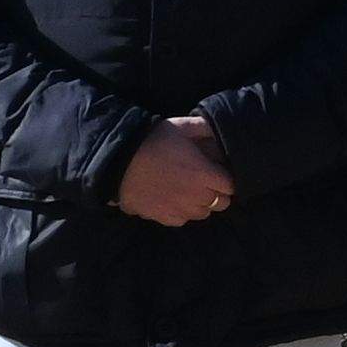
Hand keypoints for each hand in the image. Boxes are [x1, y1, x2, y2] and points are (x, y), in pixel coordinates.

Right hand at [116, 119, 237, 226]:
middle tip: (204, 181)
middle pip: (221, 203)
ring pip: (202, 214)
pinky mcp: (161, 218)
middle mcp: (196, 196)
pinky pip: (181, 220)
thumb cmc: (150, 141)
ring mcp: (179, 210)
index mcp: (205, 174)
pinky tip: (172, 199)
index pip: (231, 186)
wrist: (116, 161)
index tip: (217, 172)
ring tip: (188, 190)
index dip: (226, 178)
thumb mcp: (180, 126)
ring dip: (200, 204)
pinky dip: (181, 212)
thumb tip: (217, 129)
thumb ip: (203, 128)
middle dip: (217, 193)